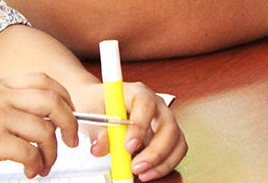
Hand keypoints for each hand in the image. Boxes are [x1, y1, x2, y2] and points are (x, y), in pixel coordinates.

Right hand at [0, 73, 79, 181]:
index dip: (64, 97)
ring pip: (46, 131)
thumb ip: (8, 106)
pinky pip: (32, 154)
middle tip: (71, 141)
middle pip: (53, 101)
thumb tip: (45, 118)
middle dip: (70, 123)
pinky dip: (37, 166)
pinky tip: (30, 172)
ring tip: (42, 165)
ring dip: (52, 153)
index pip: (44, 80)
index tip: (69, 115)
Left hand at [72, 80, 186, 181]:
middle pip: (169, 126)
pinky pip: (175, 151)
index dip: (140, 126)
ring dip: (162, 162)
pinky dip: (164, 165)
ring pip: (177, 141)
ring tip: (142, 174)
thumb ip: (96, 131)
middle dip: (155, 152)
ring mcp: (164, 120)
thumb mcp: (90, 113)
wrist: (100, 104)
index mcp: (137, 92)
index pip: (146, 104)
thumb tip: (100, 147)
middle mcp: (156, 104)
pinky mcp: (167, 135)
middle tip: (136, 167)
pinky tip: (147, 172)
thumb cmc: (97, 103)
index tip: (128, 146)